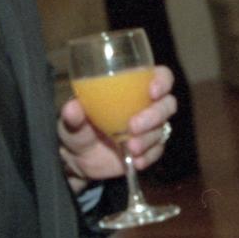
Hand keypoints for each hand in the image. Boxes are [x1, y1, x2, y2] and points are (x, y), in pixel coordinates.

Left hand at [57, 65, 175, 191]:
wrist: (79, 159)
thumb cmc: (77, 129)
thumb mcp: (71, 122)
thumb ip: (73, 115)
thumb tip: (72, 108)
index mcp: (131, 87)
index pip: (160, 76)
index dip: (162, 81)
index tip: (152, 92)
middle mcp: (145, 105)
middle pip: (167, 104)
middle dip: (154, 115)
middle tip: (133, 126)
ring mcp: (149, 128)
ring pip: (162, 128)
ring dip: (148, 139)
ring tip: (130, 148)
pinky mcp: (149, 148)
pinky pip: (158, 150)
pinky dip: (149, 156)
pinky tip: (136, 161)